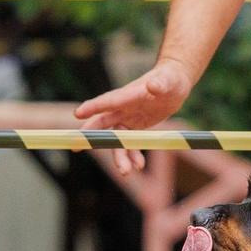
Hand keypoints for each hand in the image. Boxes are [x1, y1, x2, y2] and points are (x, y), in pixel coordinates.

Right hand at [76, 59, 192, 173]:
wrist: (174, 83)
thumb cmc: (170, 78)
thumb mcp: (169, 81)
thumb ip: (160, 84)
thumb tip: (153, 86)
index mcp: (128, 94)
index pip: (109, 101)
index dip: (94, 107)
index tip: (78, 113)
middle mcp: (123, 107)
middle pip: (103, 123)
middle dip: (90, 135)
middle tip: (76, 147)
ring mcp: (127, 117)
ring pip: (116, 139)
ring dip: (119, 155)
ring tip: (125, 172)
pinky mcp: (135, 126)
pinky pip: (130, 143)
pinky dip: (133, 154)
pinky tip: (139, 165)